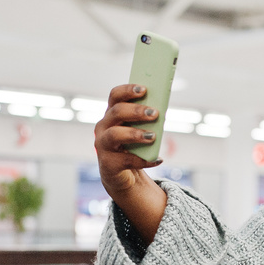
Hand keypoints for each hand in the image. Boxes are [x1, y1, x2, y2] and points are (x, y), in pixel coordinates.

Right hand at [94, 83, 162, 197]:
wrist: (122, 174)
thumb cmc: (132, 147)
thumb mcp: (137, 130)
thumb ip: (145, 120)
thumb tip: (161, 111)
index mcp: (112, 114)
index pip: (115, 96)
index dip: (128, 90)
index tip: (144, 89)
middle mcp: (103, 127)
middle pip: (116, 112)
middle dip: (136, 111)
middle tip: (154, 113)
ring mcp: (103, 145)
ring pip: (115, 134)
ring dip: (135, 134)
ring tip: (152, 136)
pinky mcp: (109, 164)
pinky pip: (126, 160)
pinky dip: (144, 160)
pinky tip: (157, 159)